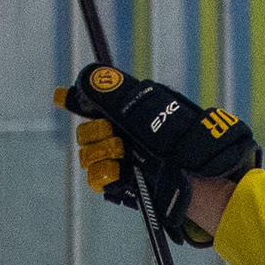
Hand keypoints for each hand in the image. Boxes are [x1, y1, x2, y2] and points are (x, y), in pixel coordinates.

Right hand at [57, 66, 257, 249]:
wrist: (203, 182)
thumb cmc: (185, 144)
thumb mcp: (150, 113)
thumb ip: (115, 95)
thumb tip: (85, 77)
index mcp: (135, 115)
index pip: (98, 105)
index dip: (79, 100)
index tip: (62, 97)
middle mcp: (127, 137)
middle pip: (87, 130)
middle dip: (95, 131)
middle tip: (117, 136)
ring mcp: (124, 163)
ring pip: (88, 155)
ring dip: (101, 153)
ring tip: (122, 156)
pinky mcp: (125, 187)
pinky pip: (97, 178)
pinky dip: (104, 173)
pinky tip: (119, 171)